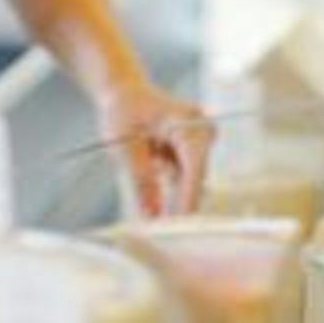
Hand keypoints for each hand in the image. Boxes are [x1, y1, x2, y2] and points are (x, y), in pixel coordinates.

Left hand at [96, 80, 214, 216]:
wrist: (124, 92)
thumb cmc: (123, 110)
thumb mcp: (125, 146)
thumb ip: (141, 180)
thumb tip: (152, 215)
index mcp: (185, 120)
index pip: (195, 165)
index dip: (188, 197)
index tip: (177, 225)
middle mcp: (199, 128)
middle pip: (197, 176)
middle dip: (181, 202)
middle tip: (161, 230)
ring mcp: (198, 139)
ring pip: (191, 181)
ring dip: (173, 197)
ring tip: (150, 199)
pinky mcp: (191, 151)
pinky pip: (184, 179)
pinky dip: (170, 188)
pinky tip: (153, 176)